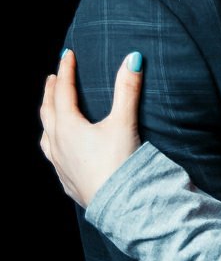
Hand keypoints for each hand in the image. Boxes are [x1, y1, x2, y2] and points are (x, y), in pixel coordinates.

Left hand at [40, 49, 142, 206]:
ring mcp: (60, 165)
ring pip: (46, 137)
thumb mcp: (124, 122)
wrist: (119, 206)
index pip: (63, 91)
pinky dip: (53, 145)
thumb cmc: (119, 163)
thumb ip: (128, 89)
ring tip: (50, 111)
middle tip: (53, 78)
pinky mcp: (68, 182)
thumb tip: (133, 58)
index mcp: (68, 127)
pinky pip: (54, 158)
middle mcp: (58, 144)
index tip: (67, 54)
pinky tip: (61, 151)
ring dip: (48, 119)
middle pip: (48, 112)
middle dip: (51, 92)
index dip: (66, 70)